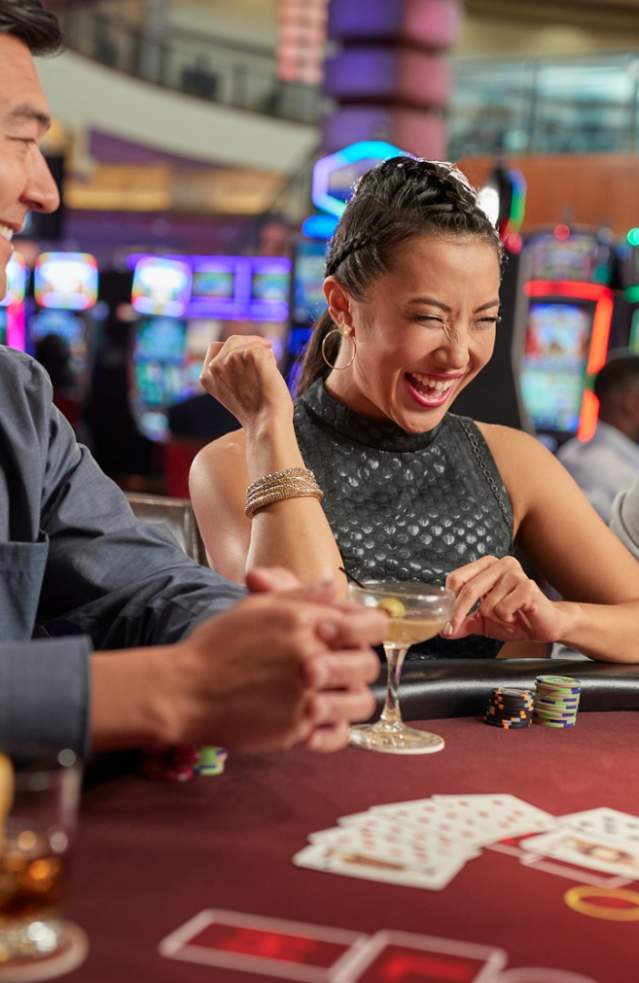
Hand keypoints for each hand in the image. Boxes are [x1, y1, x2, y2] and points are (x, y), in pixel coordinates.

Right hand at [168, 589, 383, 752]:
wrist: (184, 691)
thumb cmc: (216, 647)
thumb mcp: (257, 608)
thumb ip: (301, 596)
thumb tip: (334, 586)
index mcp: (306, 621)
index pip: (371, 623)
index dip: (367, 629)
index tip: (351, 636)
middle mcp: (312, 656)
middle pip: (368, 664)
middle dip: (357, 665)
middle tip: (334, 669)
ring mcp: (307, 695)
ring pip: (361, 702)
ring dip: (349, 698)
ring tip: (326, 695)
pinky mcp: (297, 728)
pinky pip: (337, 734)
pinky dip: (333, 730)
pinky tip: (316, 721)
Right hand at [199, 336, 292, 428]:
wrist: (267, 423)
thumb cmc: (256, 413)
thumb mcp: (233, 391)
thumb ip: (231, 371)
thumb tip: (249, 350)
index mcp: (206, 376)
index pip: (216, 347)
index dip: (233, 347)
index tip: (248, 350)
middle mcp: (214, 366)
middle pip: (233, 341)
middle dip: (251, 343)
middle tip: (268, 348)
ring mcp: (230, 359)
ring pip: (250, 344)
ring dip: (263, 353)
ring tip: (269, 373)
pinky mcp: (249, 354)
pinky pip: (264, 348)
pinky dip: (271, 358)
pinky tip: (272, 373)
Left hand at [443, 555, 567, 642]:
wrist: (545, 626)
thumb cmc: (515, 618)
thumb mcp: (483, 621)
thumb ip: (463, 622)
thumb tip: (442, 630)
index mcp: (487, 565)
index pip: (457, 578)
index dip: (449, 601)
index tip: (445, 620)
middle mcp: (501, 564)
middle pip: (468, 590)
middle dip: (459, 614)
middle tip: (453, 629)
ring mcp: (515, 573)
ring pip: (486, 605)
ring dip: (494, 620)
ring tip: (508, 619)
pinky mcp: (528, 587)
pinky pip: (502, 609)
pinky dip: (507, 620)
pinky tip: (517, 618)